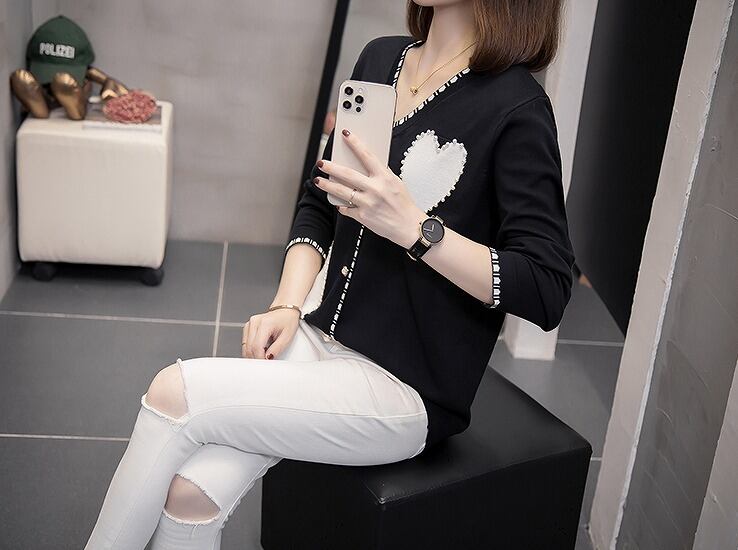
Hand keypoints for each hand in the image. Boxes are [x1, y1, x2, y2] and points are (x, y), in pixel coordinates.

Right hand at [242, 308, 299, 359]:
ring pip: (245, 346)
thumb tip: (268, 358)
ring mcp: (249, 324)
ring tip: (266, 351)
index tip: (265, 363)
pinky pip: (246, 343)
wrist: (285, 311)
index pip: (256, 346)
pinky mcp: (248, 327)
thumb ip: (277, 349)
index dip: (260, 358)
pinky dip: (252, 349)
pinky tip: (261, 348)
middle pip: (249, 347)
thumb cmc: (288, 321)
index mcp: (265, 323)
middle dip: (257, 357)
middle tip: (267, 360)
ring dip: (254, 353)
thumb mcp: (287, 337)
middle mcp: (254, 322)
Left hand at [314, 128, 425, 248]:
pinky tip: (338, 203)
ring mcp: (367, 203)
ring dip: (328, 185)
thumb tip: (367, 164)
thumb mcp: (396, 183)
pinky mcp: (363, 216)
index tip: (345, 135)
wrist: (409, 227)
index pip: (367, 156)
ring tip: (319, 180)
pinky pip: (346, 209)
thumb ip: (382, 174)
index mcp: (384, 178)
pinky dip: (341, 205)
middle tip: (321, 163)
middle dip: (331, 167)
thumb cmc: (404, 205)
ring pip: (342, 191)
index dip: (355, 143)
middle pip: (348, 174)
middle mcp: (375, 189)